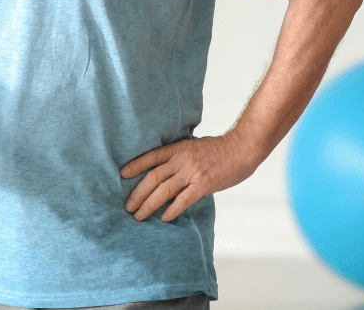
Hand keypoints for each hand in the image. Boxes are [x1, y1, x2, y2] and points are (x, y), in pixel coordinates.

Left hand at [120, 132, 259, 221]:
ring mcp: (192, 173)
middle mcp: (181, 160)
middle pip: (153, 177)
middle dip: (138, 193)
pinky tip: (163, 218)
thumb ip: (178, 155)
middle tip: (128, 206)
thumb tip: (163, 166)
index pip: (150, 156)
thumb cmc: (217, 148)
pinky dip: (172, 210)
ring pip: (164, 190)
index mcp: (177, 148)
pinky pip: (183, 200)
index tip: (122, 174)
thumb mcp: (192, 145)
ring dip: (149, 204)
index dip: (135, 165)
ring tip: (139, 215)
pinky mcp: (204, 185)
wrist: (241, 149)